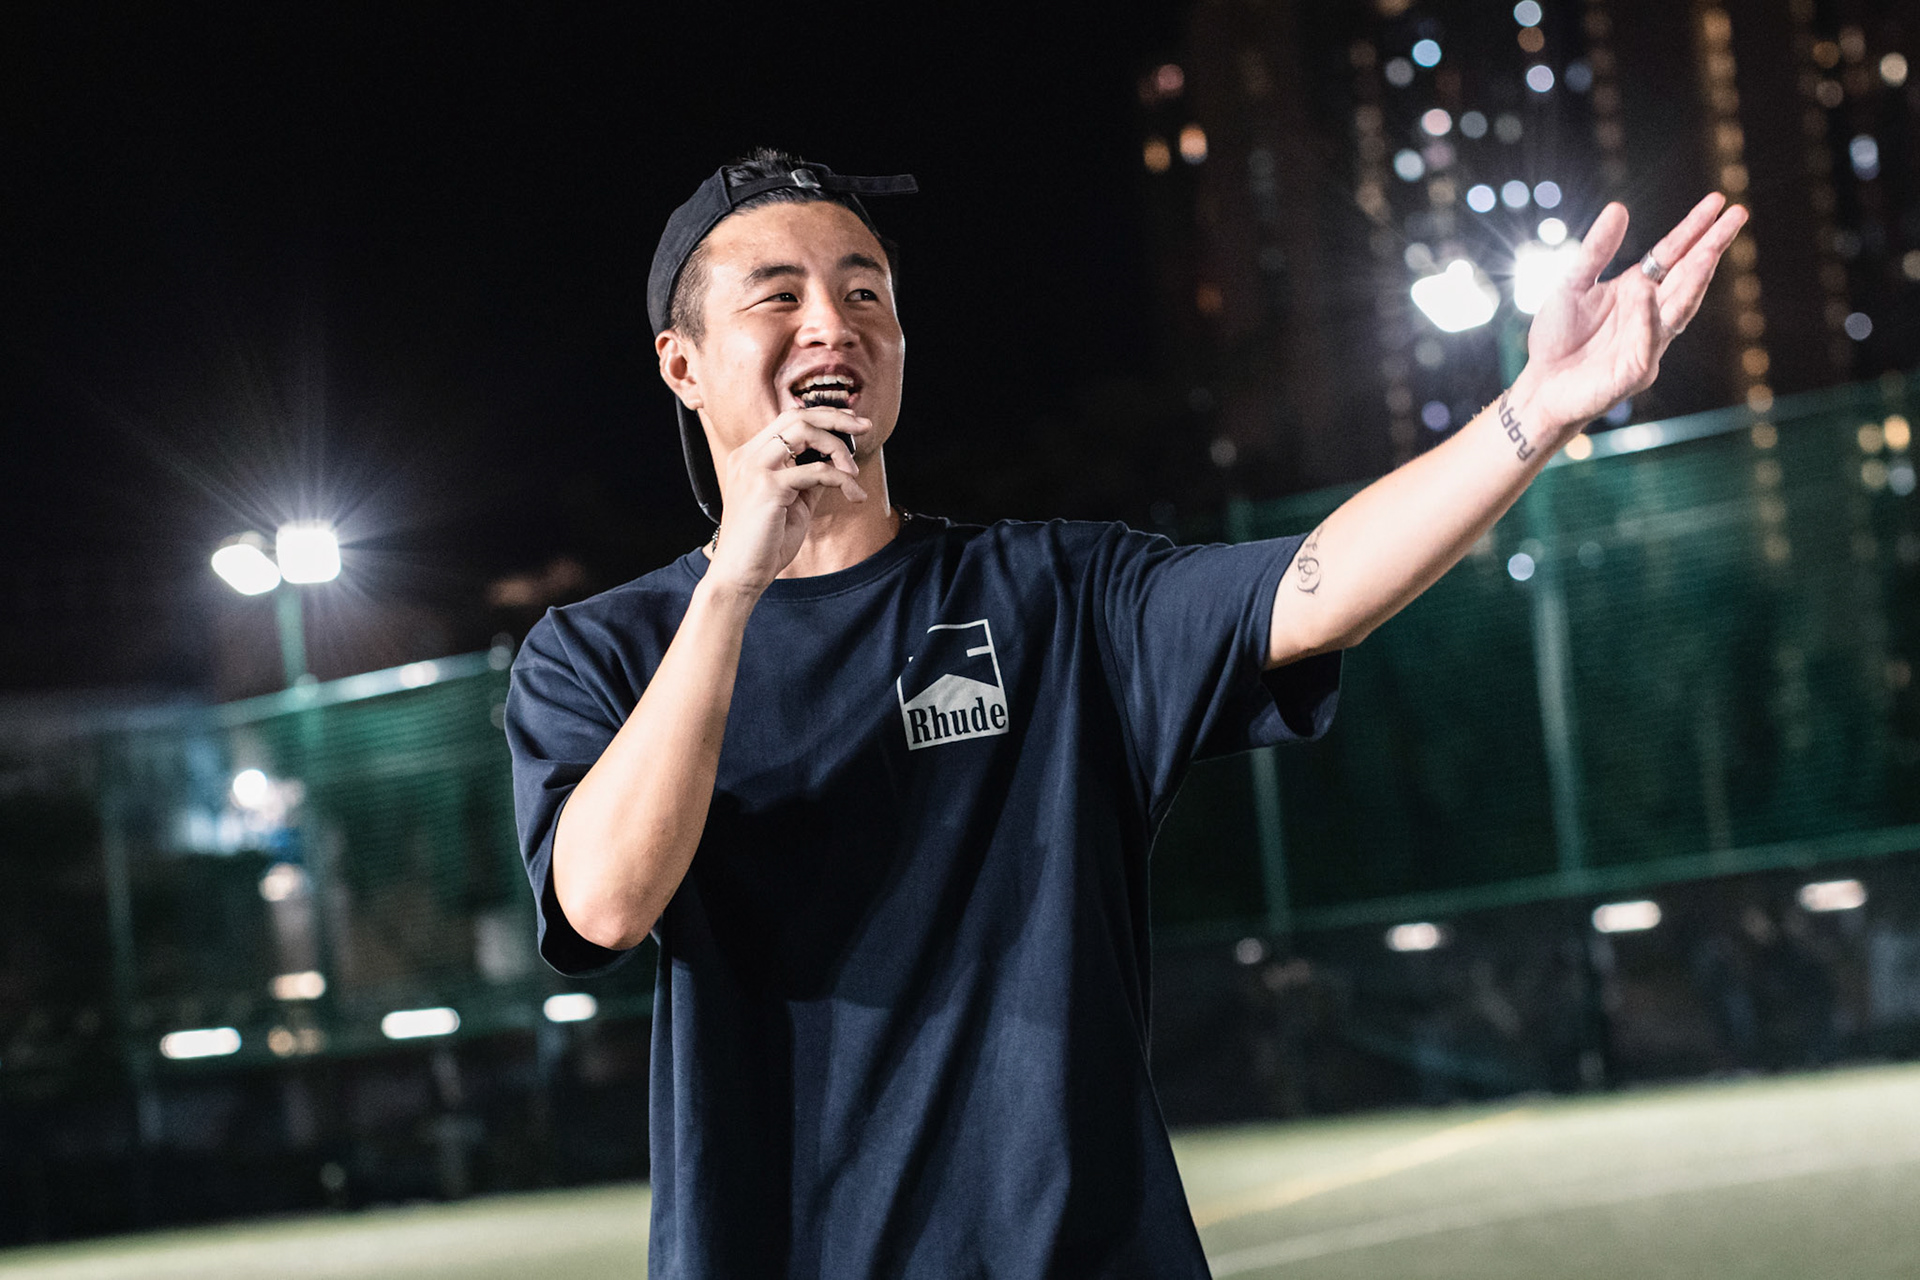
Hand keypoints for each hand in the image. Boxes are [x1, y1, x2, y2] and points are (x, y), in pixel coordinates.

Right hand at [705, 407, 870, 594]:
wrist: (739, 575)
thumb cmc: (764, 544)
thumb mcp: (792, 503)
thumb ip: (808, 479)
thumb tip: (836, 464)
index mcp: (750, 457)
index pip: (788, 419)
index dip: (823, 415)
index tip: (852, 423)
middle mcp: (748, 456)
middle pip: (796, 416)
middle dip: (836, 417)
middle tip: (864, 427)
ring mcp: (755, 469)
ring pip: (805, 432)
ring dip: (838, 447)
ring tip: (854, 473)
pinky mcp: (767, 488)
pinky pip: (816, 471)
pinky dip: (841, 479)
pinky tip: (853, 494)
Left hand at [1515, 194, 1748, 436]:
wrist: (1539, 388)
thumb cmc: (1557, 339)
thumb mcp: (1572, 285)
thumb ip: (1596, 251)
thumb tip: (1619, 208)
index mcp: (1638, 292)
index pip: (1672, 256)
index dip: (1694, 230)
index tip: (1717, 201)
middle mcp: (1650, 315)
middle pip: (1687, 277)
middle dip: (1712, 247)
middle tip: (1739, 214)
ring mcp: (1647, 344)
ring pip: (1678, 309)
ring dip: (1694, 281)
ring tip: (1708, 251)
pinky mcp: (1633, 373)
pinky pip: (1645, 342)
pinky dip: (1646, 317)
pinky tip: (1646, 292)